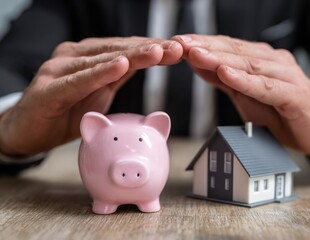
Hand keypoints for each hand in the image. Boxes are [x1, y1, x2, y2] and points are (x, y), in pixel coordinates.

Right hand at [0, 37, 182, 155]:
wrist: (28, 130)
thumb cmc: (64, 110)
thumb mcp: (98, 92)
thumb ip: (115, 77)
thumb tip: (142, 64)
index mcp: (89, 57)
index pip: (126, 50)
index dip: (153, 49)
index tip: (179, 50)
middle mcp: (75, 56)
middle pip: (119, 50)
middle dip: (150, 50)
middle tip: (177, 48)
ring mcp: (60, 68)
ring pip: (102, 60)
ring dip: (133, 56)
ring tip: (157, 52)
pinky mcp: (49, 89)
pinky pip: (79, 81)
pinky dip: (100, 73)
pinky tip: (120, 66)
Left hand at [172, 34, 309, 157]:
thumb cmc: (282, 112)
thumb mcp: (245, 94)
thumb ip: (223, 79)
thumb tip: (196, 63)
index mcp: (260, 60)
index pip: (227, 47)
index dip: (201, 44)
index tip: (176, 43)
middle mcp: (272, 62)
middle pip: (234, 51)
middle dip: (204, 47)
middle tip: (179, 43)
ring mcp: (285, 76)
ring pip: (248, 64)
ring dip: (219, 59)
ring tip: (195, 54)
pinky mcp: (294, 95)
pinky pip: (266, 87)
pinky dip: (245, 80)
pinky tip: (226, 73)